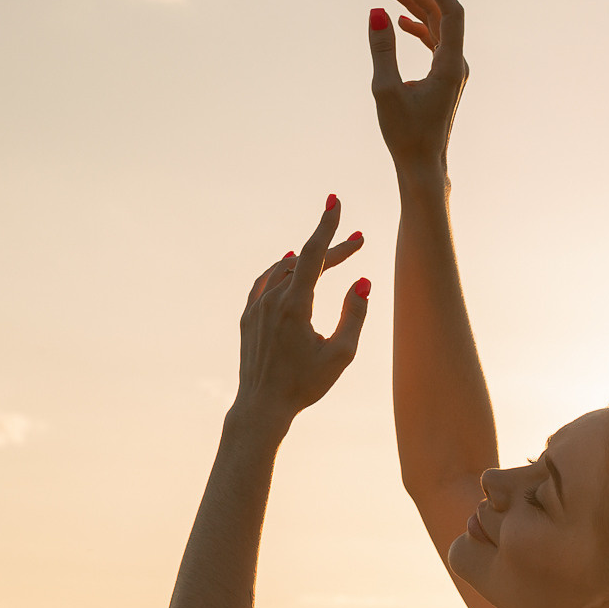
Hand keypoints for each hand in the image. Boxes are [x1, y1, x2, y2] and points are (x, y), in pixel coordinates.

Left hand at [231, 198, 370, 427]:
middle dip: (333, 250)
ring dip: (310, 262)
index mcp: (295, 305)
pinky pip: (265, 282)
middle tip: (357, 240)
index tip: (335, 201)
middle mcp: (272, 299)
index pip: (314, 254)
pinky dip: (282, 271)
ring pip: (285, 271)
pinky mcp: (247, 316)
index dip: (327, 227)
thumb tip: (361, 282)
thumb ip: (353, 315)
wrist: (262, 406)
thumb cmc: (305, 384)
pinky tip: (289, 267)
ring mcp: (256, 306)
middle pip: (305, 261)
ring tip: (332, 259)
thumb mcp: (340, 354)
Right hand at [370, 0, 467, 171]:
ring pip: (435, 26)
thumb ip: (382, 49)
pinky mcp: (443, 78)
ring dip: (413, 3)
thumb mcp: (385, 90)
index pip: (449, 12)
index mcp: (450, 65)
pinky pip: (433, 41)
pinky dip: (417, 25)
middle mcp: (456, 64)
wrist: (423, 165)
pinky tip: (400, 18)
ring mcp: (451, 70)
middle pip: (439, 13)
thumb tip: (377, 11)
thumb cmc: (406, 135)